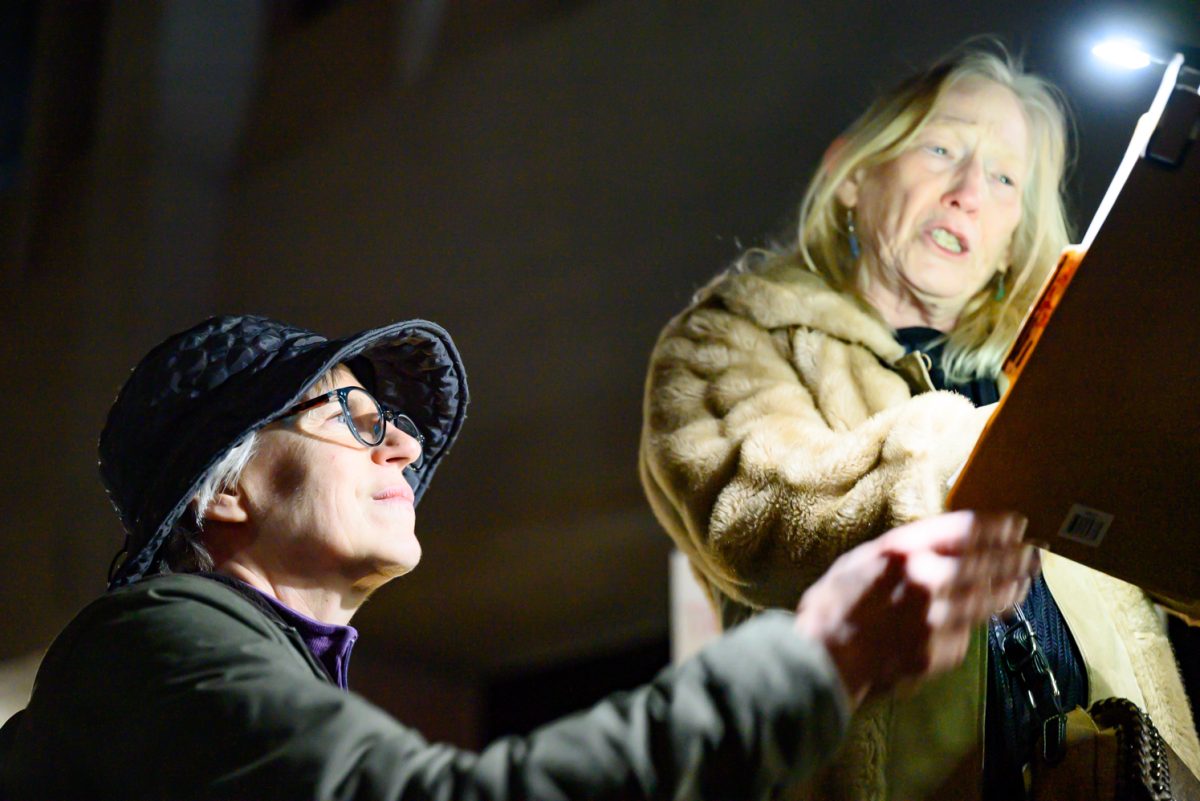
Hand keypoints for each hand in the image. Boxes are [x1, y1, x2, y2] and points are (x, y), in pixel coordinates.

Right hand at [793, 510, 1035, 707]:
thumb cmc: (835, 606)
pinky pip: (967, 632)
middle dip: (1015, 557)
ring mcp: (937, 618)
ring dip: (1011, 588)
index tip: (1015, 524)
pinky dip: (976, 623)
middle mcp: (926, 580)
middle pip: (987, 563)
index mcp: (903, 552)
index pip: (965, 531)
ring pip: (988, 599)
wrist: (824, 660)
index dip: (996, 527)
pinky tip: (984, 616)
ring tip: (1023, 581)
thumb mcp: (861, 560)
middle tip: (1032, 553)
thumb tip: (939, 544)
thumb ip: (902, 551)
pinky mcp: (942, 650)